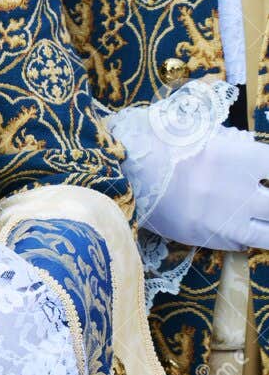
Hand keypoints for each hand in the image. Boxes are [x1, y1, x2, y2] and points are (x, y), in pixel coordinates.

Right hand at [138, 126, 268, 251]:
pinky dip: (245, 237)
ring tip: (258, 217)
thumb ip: (233, 141)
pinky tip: (239, 226)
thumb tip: (251, 148)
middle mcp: (238, 193)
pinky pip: (240, 244)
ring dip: (267, 226)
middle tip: (263, 200)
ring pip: (267, 235)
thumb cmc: (157, 139)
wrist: (120, 169)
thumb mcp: (198, 129)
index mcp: (240, 159)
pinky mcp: (206, 239)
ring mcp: (224, 220)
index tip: (268, 172)